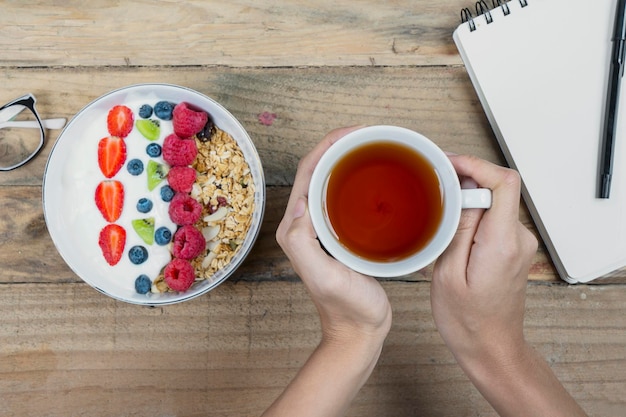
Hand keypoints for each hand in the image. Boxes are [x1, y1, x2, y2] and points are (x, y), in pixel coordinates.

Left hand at [265, 127, 390, 416]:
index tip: (354, 132)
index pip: (308, 173)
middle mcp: (307, 223)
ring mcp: (325, 227)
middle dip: (339, 146)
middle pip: (319, 171)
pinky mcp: (342, 234)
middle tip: (369, 134)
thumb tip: (301, 200)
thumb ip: (304, 241)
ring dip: (349, 160)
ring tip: (374, 146)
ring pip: (333, 182)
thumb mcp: (323, 275)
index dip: (327, 146)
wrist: (359, 331)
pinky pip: (347, 197)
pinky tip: (378, 177)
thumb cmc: (345, 308)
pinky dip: (359, 180)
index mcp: (297, 227)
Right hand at [431, 154, 536, 359]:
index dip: (476, 164)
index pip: (505, 182)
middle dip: (465, 179)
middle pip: (498, 187)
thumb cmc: (467, 320)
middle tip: (433, 185)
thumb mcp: (448, 274)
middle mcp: (518, 239)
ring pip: (494, 201)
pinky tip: (451, 225)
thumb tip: (462, 192)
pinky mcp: (513, 248)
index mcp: (502, 242)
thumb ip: (458, 228)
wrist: (491, 347)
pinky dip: (473, 213)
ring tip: (438, 208)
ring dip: (467, 198)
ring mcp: (519, 243)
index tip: (449, 164)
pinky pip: (494, 217)